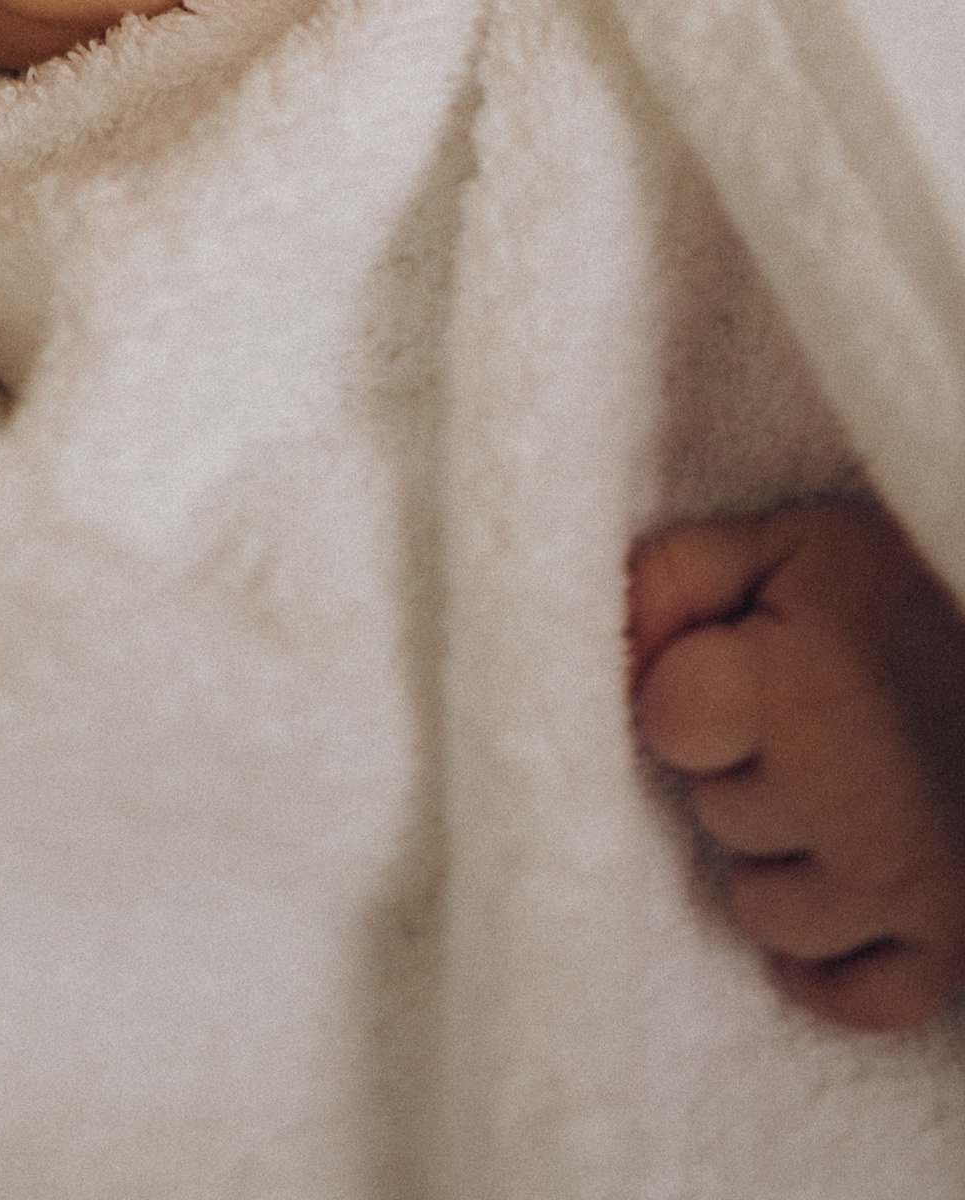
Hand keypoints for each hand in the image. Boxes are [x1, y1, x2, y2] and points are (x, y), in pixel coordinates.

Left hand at [630, 496, 964, 1029]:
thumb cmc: (921, 591)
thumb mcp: (795, 544)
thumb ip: (683, 576)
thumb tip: (615, 644)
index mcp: (802, 692)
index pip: (668, 720)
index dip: (692, 689)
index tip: (738, 666)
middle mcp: (849, 804)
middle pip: (719, 813)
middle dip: (744, 769)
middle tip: (814, 722)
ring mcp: (906, 888)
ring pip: (768, 913)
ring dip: (785, 861)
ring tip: (839, 794)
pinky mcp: (958, 948)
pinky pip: (855, 1000)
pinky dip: (835, 964)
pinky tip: (840, 904)